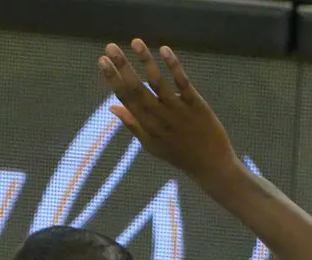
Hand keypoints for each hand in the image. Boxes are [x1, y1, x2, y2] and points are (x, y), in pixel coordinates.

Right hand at [98, 39, 241, 184]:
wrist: (209, 165)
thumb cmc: (178, 154)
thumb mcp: (150, 144)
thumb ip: (132, 124)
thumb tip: (112, 108)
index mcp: (145, 125)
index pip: (124, 98)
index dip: (112, 79)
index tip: (102, 62)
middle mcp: (158, 117)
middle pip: (136, 88)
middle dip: (122, 67)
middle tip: (109, 47)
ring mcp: (176, 110)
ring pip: (157, 82)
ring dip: (145, 60)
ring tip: (135, 41)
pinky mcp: (195, 104)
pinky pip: (182, 83)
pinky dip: (173, 66)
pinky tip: (164, 50)